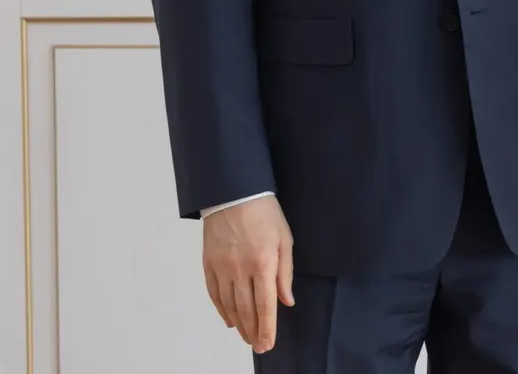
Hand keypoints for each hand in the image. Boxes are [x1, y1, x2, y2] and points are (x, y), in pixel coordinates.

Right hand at [202, 196, 293, 353]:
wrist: (234, 194)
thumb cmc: (265, 214)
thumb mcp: (284, 239)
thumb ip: (285, 273)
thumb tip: (287, 301)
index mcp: (263, 263)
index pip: (265, 304)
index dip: (267, 327)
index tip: (268, 343)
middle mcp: (241, 270)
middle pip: (246, 310)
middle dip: (253, 331)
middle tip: (258, 346)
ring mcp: (222, 268)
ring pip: (229, 305)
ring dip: (238, 324)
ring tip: (246, 337)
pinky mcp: (209, 264)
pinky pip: (214, 293)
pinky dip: (222, 309)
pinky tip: (229, 319)